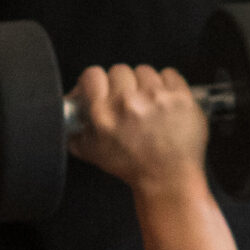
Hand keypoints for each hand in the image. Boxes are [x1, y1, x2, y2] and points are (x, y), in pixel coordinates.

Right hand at [66, 63, 207, 190]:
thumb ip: (75, 131)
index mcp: (103, 114)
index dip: (97, 81)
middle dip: (123, 85)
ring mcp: (156, 98)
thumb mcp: (92, 152)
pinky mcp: (180, 97)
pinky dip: (168, 85)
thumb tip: (68, 109)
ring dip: (145, 85)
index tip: (103, 88)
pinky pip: (170, 74)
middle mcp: (127, 102)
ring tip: (149, 103)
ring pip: (145, 71)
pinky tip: (165, 101)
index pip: (92, 74)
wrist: (167, 179)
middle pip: (119, 70)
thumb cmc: (132, 167)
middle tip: (128, 101)